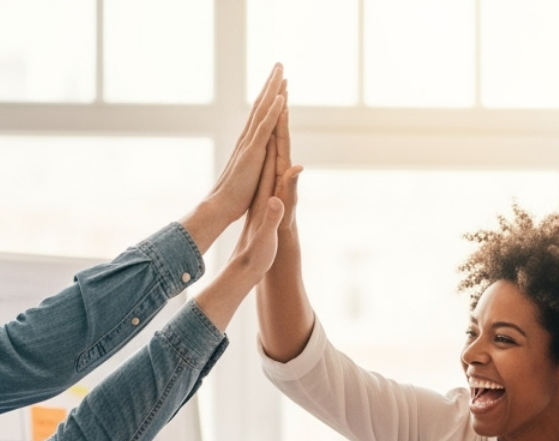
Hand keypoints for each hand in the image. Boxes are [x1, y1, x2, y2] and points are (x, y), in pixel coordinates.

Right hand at [207, 64, 287, 228]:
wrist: (221, 208)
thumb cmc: (234, 198)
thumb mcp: (253, 178)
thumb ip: (258, 163)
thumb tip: (260, 155)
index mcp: (252, 144)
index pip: (263, 115)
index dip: (270, 97)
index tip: (277, 81)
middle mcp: (250, 139)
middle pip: (262, 106)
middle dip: (272, 84)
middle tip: (279, 64)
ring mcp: (250, 144)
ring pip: (263, 111)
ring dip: (273, 90)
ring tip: (281, 71)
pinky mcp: (252, 153)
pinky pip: (265, 129)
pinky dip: (273, 112)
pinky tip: (282, 98)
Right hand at [273, 103, 301, 232]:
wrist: (270, 239)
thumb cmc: (279, 223)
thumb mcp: (285, 202)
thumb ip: (290, 186)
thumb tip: (297, 168)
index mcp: (280, 168)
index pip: (282, 140)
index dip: (282, 121)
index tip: (283, 100)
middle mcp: (274, 165)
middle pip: (277, 130)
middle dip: (278, 107)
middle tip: (279, 82)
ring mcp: (268, 169)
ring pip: (269, 135)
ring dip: (271, 115)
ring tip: (273, 93)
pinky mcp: (261, 176)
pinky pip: (263, 149)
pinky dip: (264, 134)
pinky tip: (263, 122)